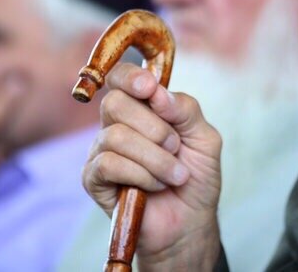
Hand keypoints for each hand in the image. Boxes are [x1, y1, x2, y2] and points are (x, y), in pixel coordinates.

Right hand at [83, 63, 222, 270]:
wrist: (190, 221)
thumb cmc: (195, 176)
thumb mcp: (204, 137)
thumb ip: (185, 109)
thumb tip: (157, 92)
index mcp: (140, 107)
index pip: (119, 77)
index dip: (130, 77)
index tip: (149, 87)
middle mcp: (116, 124)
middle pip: (114, 103)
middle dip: (154, 127)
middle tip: (175, 146)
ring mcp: (101, 151)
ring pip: (115, 136)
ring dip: (155, 158)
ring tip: (174, 174)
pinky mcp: (93, 179)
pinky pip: (109, 164)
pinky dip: (141, 175)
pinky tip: (155, 186)